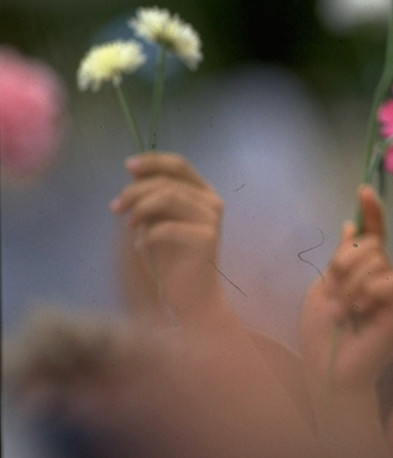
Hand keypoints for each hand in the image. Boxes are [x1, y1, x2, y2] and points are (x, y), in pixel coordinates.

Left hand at [110, 153, 227, 325]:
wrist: (191, 295)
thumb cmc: (171, 258)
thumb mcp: (156, 221)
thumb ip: (150, 197)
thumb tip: (135, 171)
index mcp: (202, 193)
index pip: (178, 164)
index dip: (152, 161)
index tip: (127, 166)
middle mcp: (211, 202)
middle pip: (167, 181)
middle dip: (134, 191)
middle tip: (115, 208)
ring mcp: (212, 219)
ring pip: (169, 197)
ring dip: (140, 209)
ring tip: (128, 226)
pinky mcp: (207, 239)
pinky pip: (168, 227)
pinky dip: (147, 235)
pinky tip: (140, 246)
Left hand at [299, 186, 392, 396]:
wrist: (327, 369)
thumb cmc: (321, 335)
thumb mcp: (323, 288)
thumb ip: (340, 259)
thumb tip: (349, 224)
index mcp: (363, 273)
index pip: (373, 236)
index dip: (372, 213)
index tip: (363, 190)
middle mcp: (383, 280)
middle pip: (372, 245)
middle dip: (346, 261)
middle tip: (334, 289)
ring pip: (378, 262)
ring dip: (351, 283)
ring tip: (342, 310)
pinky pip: (391, 282)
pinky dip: (369, 293)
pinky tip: (359, 313)